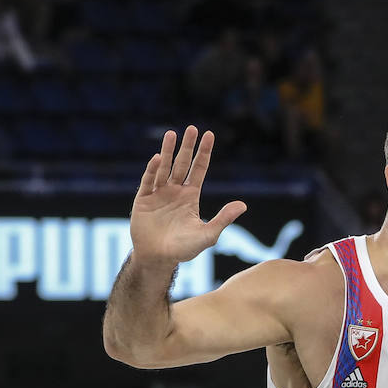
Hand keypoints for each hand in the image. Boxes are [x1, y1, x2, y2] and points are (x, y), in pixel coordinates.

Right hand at [130, 127, 246, 264]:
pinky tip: (158, 158)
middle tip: (192, 128)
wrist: (159, 258)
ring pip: (164, 167)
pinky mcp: (144, 199)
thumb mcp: (208, 235)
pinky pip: (149, 181)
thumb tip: (243, 205)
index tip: (209, 135)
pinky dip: (153, 169)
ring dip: (168, 151)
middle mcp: (175, 191)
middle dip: (188, 146)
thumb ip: (224, 219)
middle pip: (182, 163)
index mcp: (190, 196)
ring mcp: (158, 193)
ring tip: (172, 134)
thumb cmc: (184, 249)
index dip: (204, 153)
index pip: (199, 169)